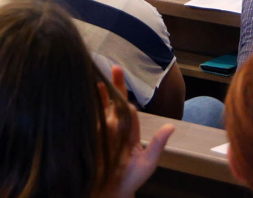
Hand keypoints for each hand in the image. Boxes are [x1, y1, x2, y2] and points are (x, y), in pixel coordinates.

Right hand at [98, 65, 173, 197]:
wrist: (109, 191)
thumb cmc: (130, 179)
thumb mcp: (147, 162)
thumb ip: (157, 144)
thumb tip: (171, 126)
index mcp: (128, 132)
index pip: (128, 110)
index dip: (126, 97)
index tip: (122, 83)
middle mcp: (113, 127)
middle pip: (114, 102)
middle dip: (114, 85)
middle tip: (114, 68)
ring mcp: (99, 130)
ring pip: (99, 106)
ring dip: (98, 91)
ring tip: (95, 75)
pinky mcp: (88, 135)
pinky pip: (87, 117)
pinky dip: (85, 104)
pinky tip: (81, 92)